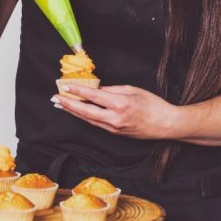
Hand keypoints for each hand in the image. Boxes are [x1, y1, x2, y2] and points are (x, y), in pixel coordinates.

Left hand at [51, 84, 175, 139]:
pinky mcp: (116, 133)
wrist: (166, 125)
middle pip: (86, 112)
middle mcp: (115, 118)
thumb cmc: (153, 104)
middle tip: (54, 98)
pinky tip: (78, 112)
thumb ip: (112, 90)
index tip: (65, 86)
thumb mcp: (133, 90)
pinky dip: (85, 117)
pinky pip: (97, 124)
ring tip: (61, 105)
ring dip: (73, 112)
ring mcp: (114, 128)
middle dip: (68, 105)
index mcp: (121, 104)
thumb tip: (96, 89)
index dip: (78, 91)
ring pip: (89, 120)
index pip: (94, 96)